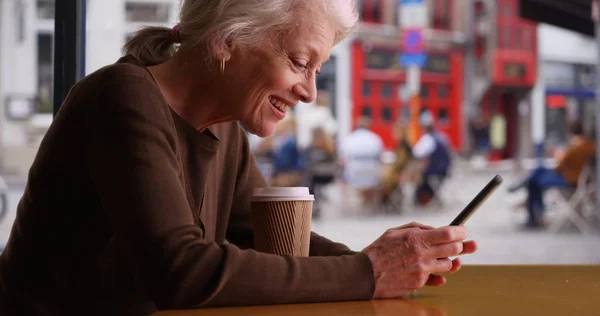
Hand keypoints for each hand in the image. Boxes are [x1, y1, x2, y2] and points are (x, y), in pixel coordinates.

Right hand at [361, 222, 476, 298]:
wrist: (365, 274)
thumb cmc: (378, 250)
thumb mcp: (394, 231)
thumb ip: (416, 227)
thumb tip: (435, 229)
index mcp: (415, 238)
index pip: (448, 233)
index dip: (460, 231)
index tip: (463, 230)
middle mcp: (421, 254)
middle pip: (454, 249)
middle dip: (461, 246)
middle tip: (461, 244)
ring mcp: (422, 270)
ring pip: (449, 265)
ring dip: (448, 260)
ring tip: (440, 257)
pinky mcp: (419, 283)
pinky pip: (437, 278)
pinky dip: (438, 274)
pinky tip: (435, 271)